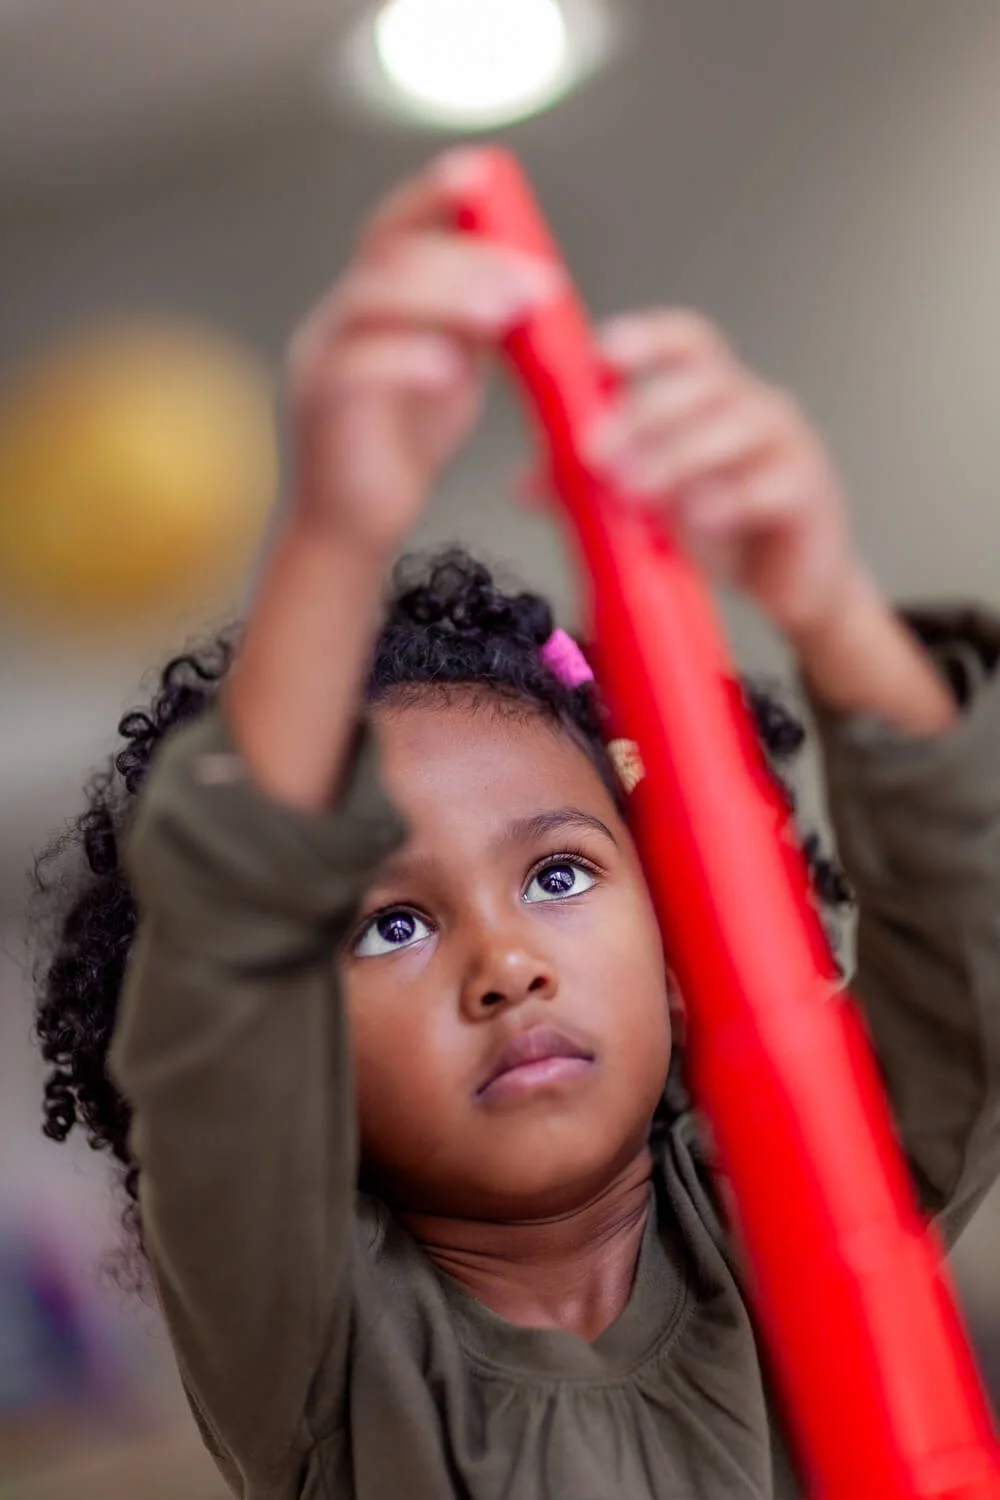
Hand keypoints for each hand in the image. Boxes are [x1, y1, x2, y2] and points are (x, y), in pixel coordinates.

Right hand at [286, 151, 561, 557]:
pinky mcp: (319, 411)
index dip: (434, 196)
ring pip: (370, 302)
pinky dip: (406, 363)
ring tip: (503, 314)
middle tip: (532, 280)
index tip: (487, 176)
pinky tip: (448, 370)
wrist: (353, 527)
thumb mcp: (448, 369)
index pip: (393, 230)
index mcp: (367, 303)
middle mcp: (335, 320)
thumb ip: (471, 324)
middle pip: (390, 259)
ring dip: (443, 299)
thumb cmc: (400, 448)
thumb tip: (522, 278)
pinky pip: (356, 372)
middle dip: (466, 259)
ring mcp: (319, 361)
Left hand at [588, 309, 954, 732]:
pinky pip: (774, 484)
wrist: (793, 585)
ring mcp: (789, 446)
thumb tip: (524, 487)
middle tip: (596, 452)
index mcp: (715, 395)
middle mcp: (755, 406)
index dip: (648, 339)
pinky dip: (734, 498)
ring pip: (741, 425)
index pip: (688, 343)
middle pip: (706, 381)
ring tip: (636, 491)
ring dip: (682, 454)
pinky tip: (701, 518)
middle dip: (646, 412)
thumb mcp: (648, 505)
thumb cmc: (724, 530)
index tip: (602, 354)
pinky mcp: (810, 495)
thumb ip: (591, 488)